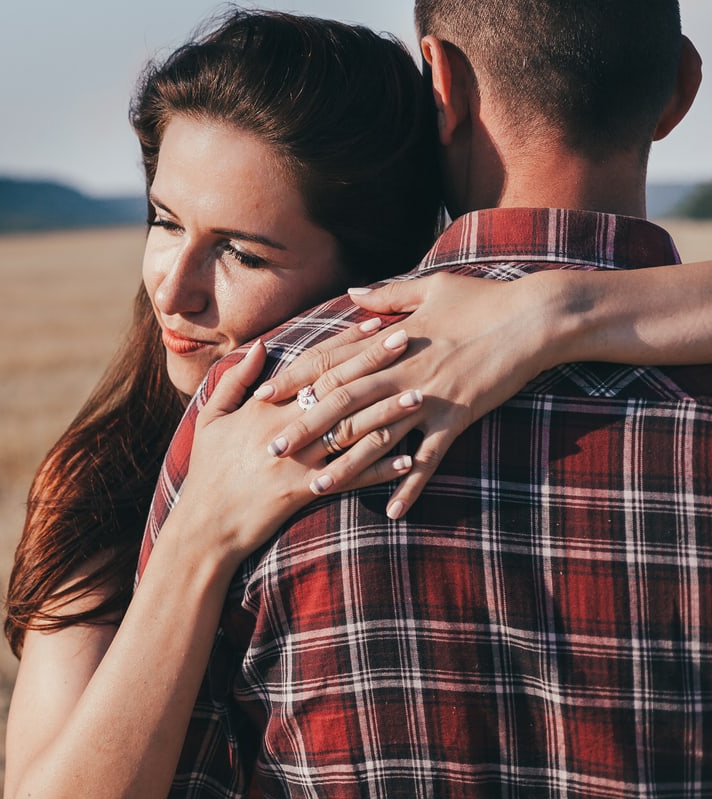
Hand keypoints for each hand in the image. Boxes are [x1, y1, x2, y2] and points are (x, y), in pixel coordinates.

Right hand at [175, 336, 423, 563]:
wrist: (207, 524)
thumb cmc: (209, 469)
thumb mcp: (211, 418)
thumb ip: (236, 380)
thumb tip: (261, 345)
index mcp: (265, 408)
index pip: (313, 366)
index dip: (344, 343)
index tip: (374, 324)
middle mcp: (286, 429)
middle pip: (339, 389)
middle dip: (375, 363)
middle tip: (409, 341)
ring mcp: (299, 461)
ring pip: (352, 431)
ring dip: (388, 413)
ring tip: (420, 395)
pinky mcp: (307, 491)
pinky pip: (352, 478)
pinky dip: (381, 469)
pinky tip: (409, 459)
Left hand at [258, 273, 555, 519]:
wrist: (537, 318)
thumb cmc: (483, 298)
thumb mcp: (431, 287)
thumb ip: (387, 295)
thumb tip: (352, 292)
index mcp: (389, 341)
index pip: (330, 363)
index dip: (295, 380)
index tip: (262, 396)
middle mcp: (401, 372)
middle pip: (341, 405)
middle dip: (305, 428)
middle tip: (271, 449)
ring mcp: (429, 398)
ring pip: (378, 437)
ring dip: (347, 465)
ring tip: (317, 487)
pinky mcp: (458, 419)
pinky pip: (429, 459)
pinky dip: (410, 486)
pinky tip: (393, 511)